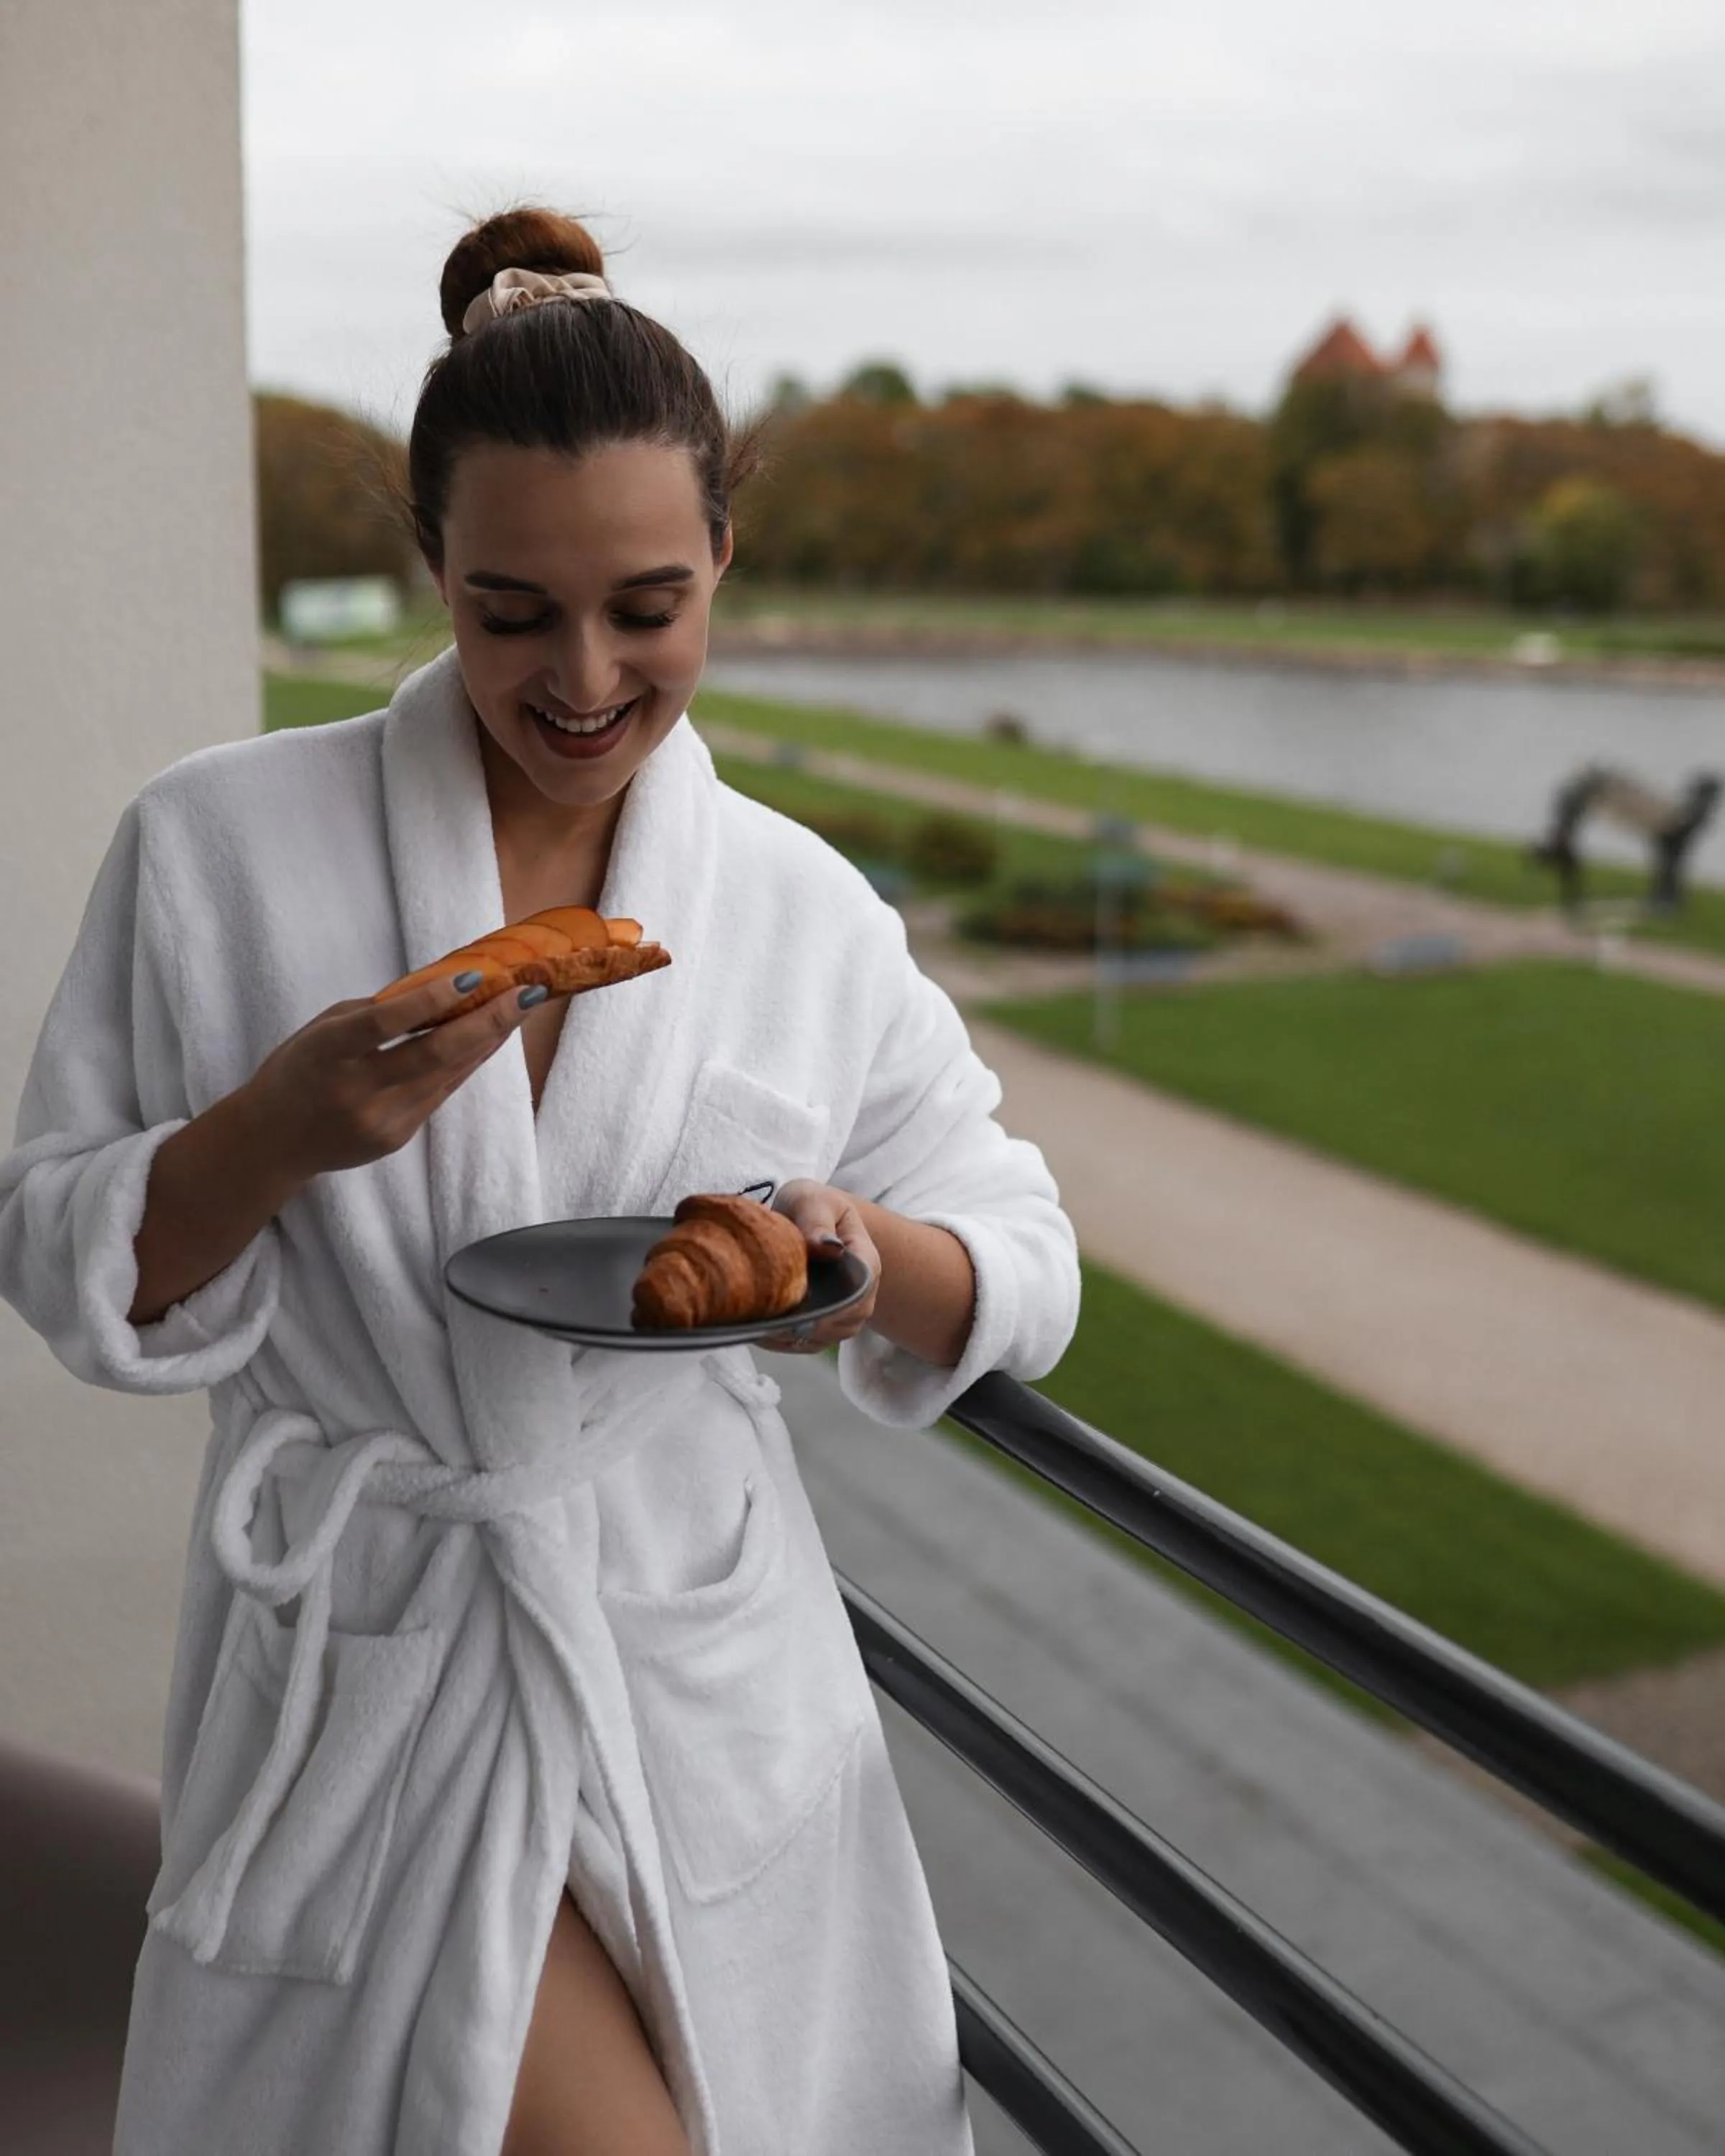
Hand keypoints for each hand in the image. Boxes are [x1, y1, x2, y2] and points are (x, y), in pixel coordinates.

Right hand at [242, 972, 554, 1182]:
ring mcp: (380, 1120)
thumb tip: (442, 988)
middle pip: (434, 1055)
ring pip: (448, 1074)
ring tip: (520, 1007)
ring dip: (488, 1039)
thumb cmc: (299, 1069)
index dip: (430, 1000)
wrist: (273, 1142)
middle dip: (488, 1022)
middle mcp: (356, 1091)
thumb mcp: (323, 1029)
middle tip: (528, 993)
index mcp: (328, 1052)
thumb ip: (377, 1012)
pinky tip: (488, 1038)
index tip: (473, 977)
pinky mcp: (397, 1138)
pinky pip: (441, 1093)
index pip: (383, 1023)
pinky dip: (466, 1063)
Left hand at [759, 1180, 879, 1353]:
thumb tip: (826, 1248)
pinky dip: (780, 1341)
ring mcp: (843, 1314)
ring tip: (759, 1319)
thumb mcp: (811, 1201)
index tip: (798, 1301)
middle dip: (806, 1321)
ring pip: (823, 1337)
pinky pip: (805, 1344)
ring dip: (791, 1334)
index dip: (833, 1301)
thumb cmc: (811, 1207)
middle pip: (843, 1322)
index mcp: (865, 1260)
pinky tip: (758, 1327)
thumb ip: (816, 1221)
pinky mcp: (821, 1327)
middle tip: (768, 1313)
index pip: (861, 1289)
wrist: (810, 1219)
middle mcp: (861, 1293)